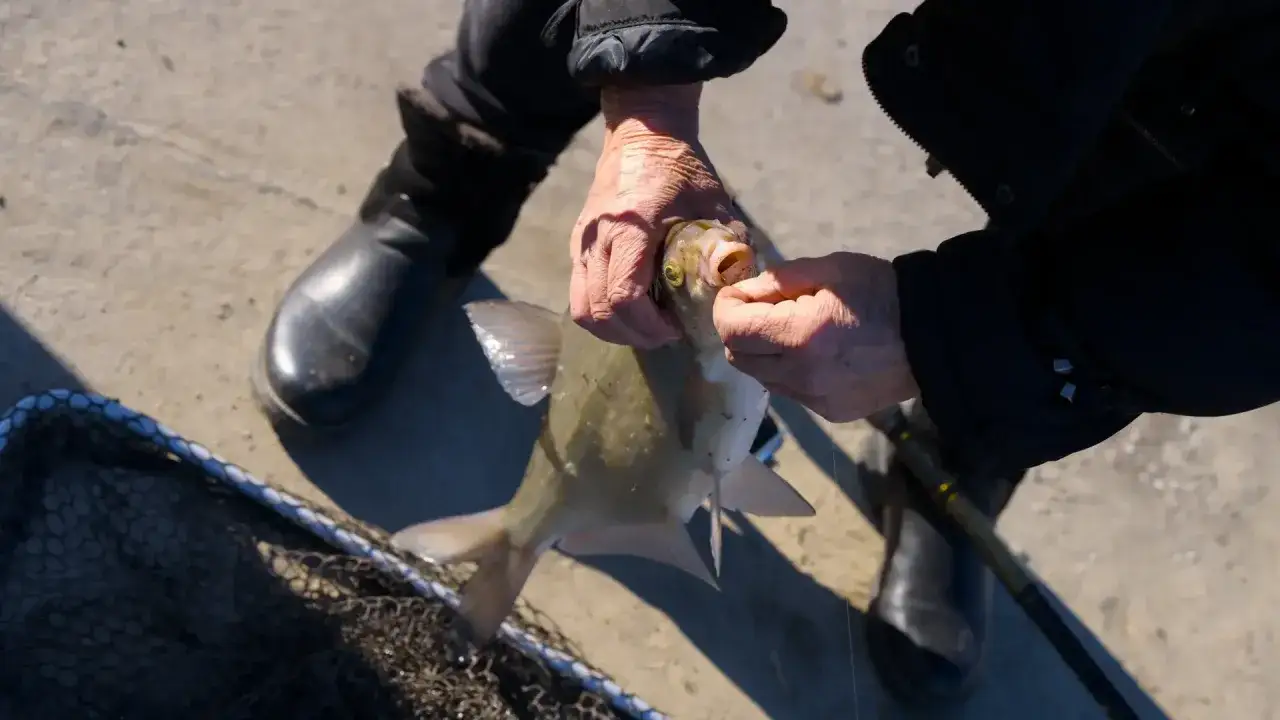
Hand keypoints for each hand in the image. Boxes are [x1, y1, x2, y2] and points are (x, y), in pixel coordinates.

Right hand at [570, 84, 738, 347]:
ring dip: (613, 329)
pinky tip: (632, 307)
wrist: (643, 132)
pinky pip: (579, 294)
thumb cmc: (682, 167)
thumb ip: (729, 244)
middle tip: (665, 334)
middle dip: (634, 335)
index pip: (625, 296)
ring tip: (646, 327)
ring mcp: (582, 242)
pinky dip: (602, 311)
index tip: (676, 327)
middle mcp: (598, 238)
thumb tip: (740, 287)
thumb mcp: (713, 202)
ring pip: (581, 309)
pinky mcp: (577, 244)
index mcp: (631, 227)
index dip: (649, 325)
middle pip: (599, 312)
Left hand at [712, 252, 920, 421]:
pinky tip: (814, 354)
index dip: (727, 307)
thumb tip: (744, 291)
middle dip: (740, 330)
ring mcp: (814, 399)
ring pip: (760, 378)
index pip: (731, 330)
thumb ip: (780, 280)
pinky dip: (787, 371)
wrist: (933, 337)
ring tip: (791, 330)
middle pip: (737, 358)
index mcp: (799, 336)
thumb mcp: (830, 269)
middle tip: (762, 309)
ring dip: (761, 353)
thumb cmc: (881, 293)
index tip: (740, 293)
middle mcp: (800, 375)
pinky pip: (789, 391)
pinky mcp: (829, 413)